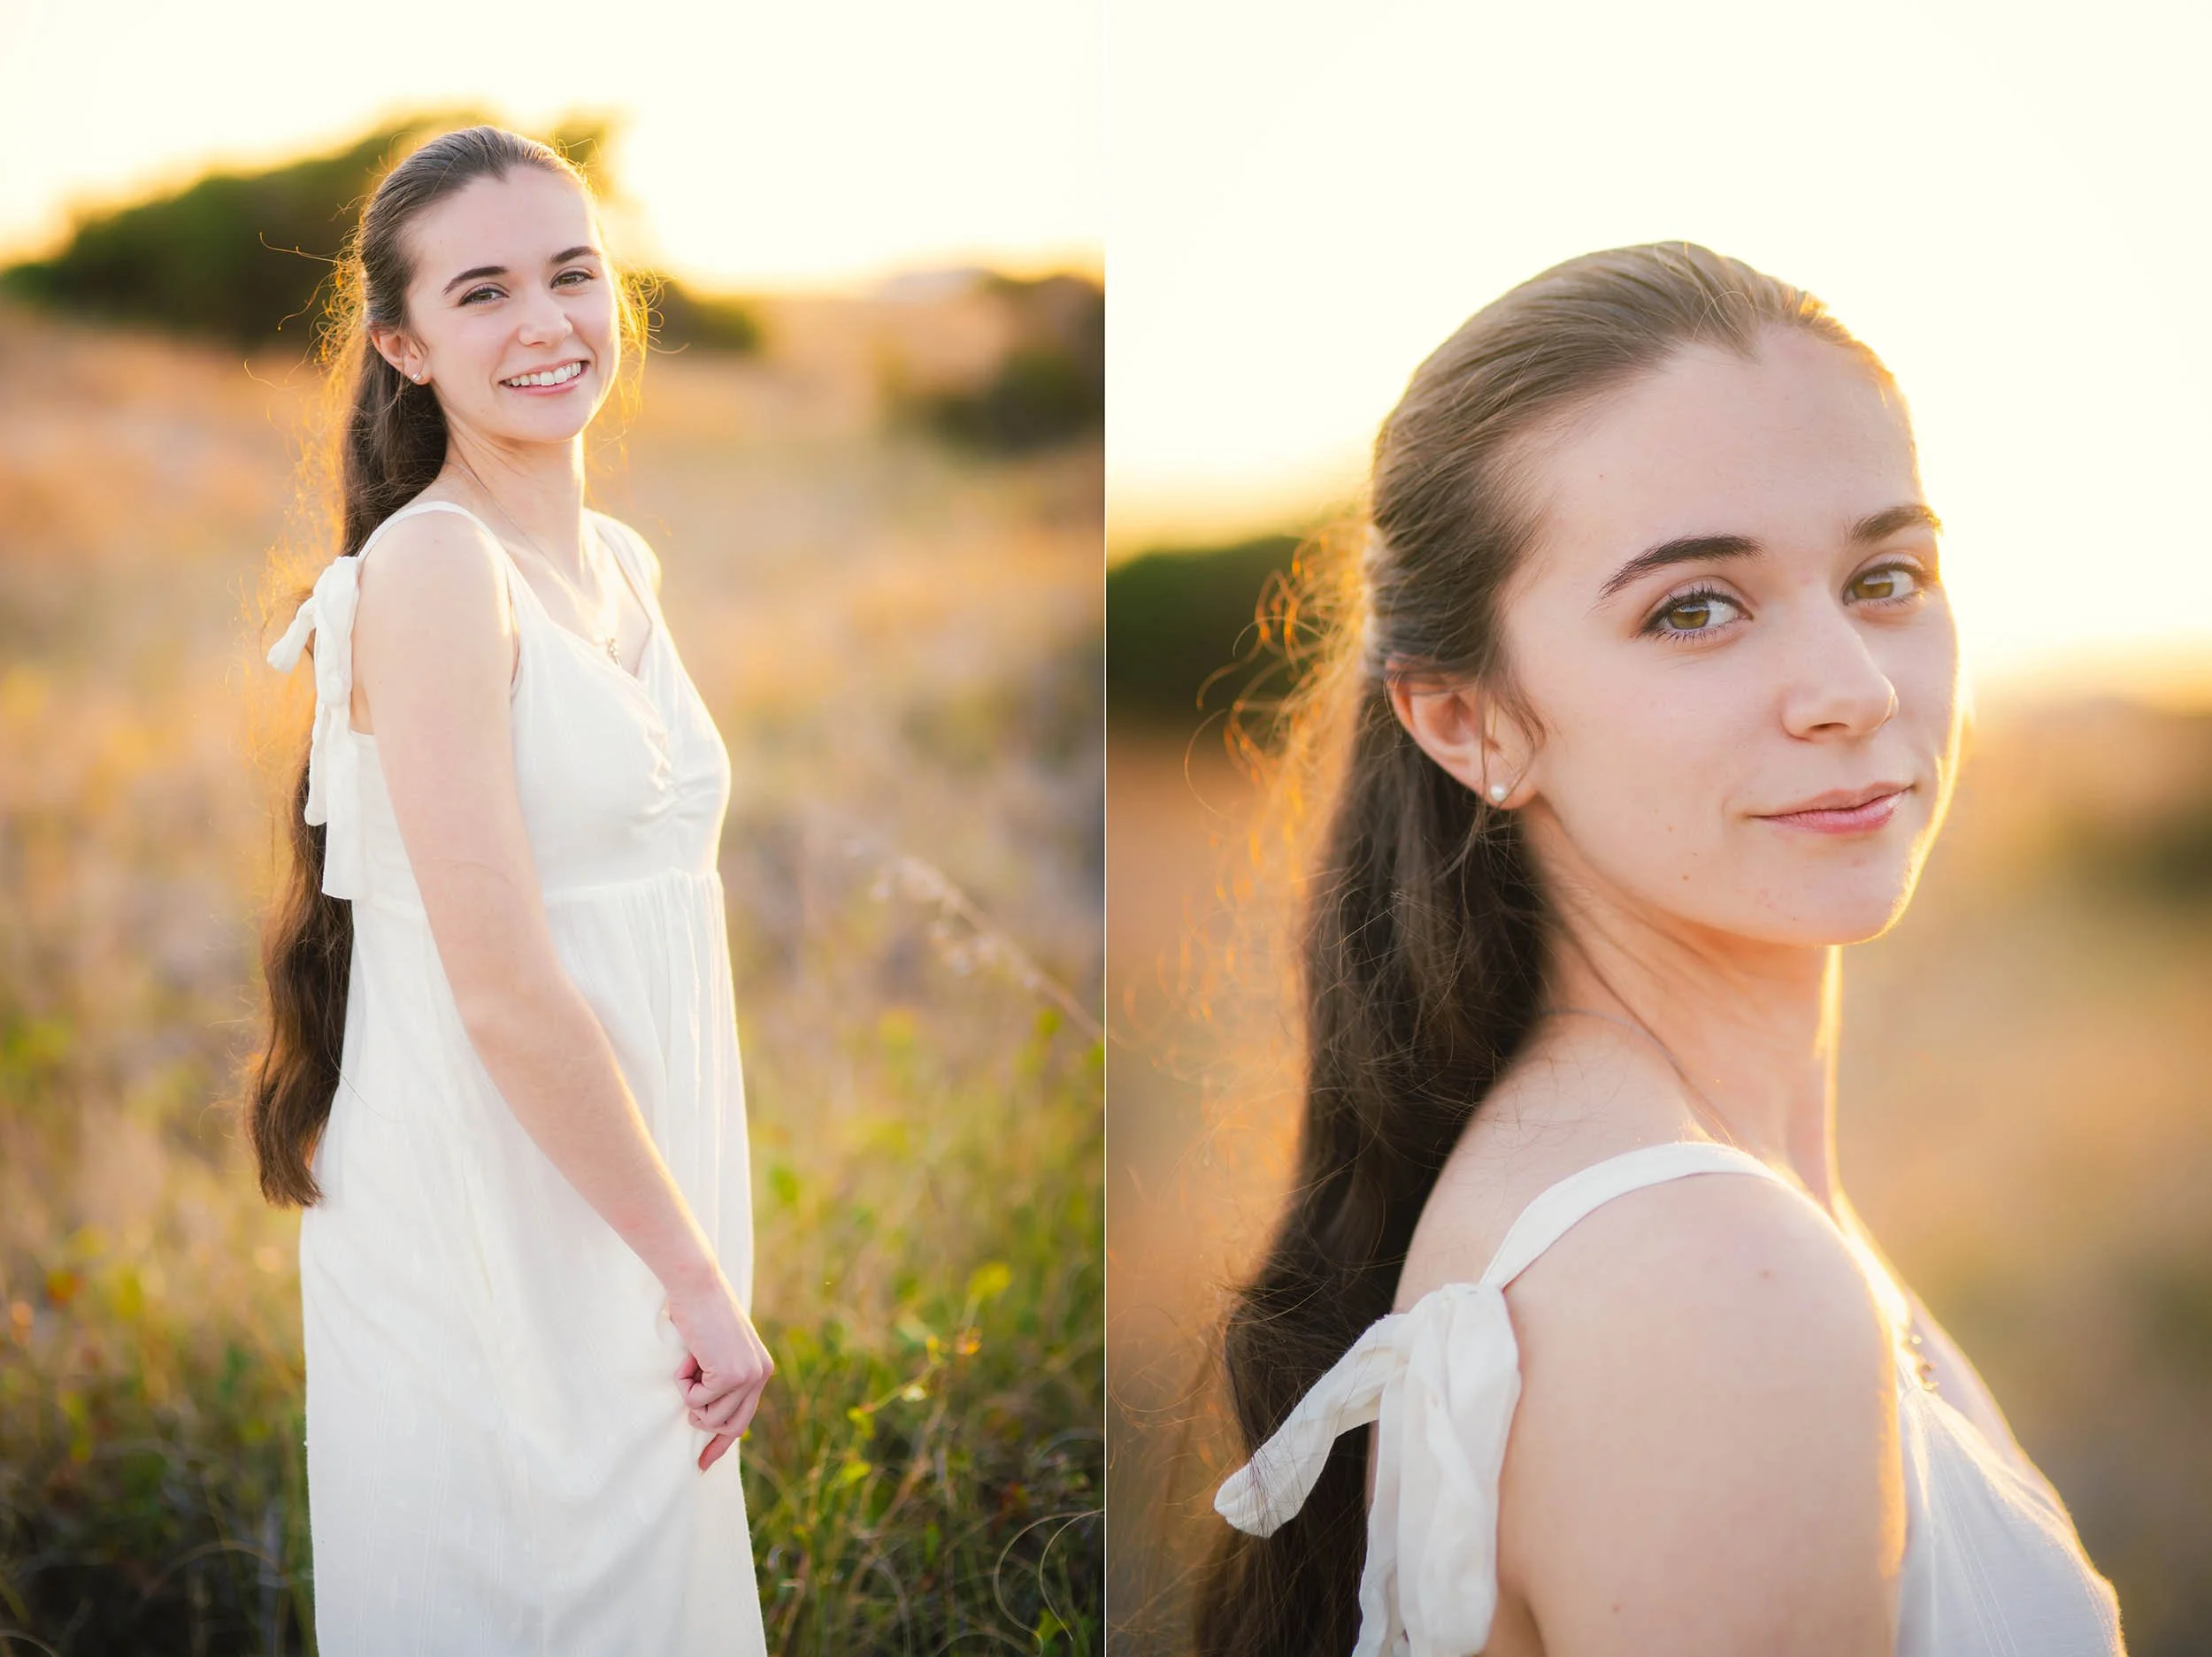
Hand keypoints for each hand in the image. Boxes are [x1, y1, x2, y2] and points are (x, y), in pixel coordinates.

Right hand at [663, 1266, 773, 1472]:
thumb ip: (720, 1379)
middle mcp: (760, 1375)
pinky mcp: (730, 1376)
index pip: (743, 1419)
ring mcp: (748, 1377)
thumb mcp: (716, 1351)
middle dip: (701, 1421)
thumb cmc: (699, 1314)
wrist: (698, 1287)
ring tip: (690, 1364)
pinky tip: (690, 1357)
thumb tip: (705, 1415)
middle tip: (687, 1400)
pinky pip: (695, 1401)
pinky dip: (683, 1382)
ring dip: (689, 1395)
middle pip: (729, 1426)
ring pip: (708, 1417)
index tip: (703, 1464)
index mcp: (760, 1369)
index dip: (721, 1444)